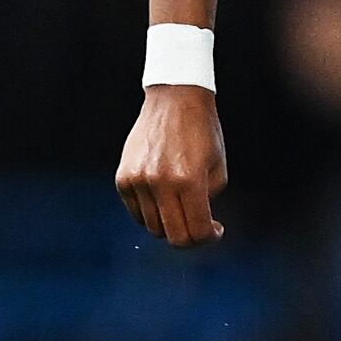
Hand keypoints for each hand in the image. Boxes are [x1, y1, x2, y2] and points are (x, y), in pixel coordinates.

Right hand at [118, 85, 228, 245]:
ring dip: (170, 225)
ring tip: (183, 209)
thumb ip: (207, 201)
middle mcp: (160, 183)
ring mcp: (137, 181)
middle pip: (173, 236)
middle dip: (190, 239)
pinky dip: (151, 213)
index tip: (216, 230)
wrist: (174, 102)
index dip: (210, 237)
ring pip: (152, 226)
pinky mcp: (123, 177)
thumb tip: (196, 225)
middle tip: (200, 228)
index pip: (197, 231)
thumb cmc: (203, 134)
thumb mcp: (218, 168)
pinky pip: (136, 212)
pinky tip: (166, 200)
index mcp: (189, 181)